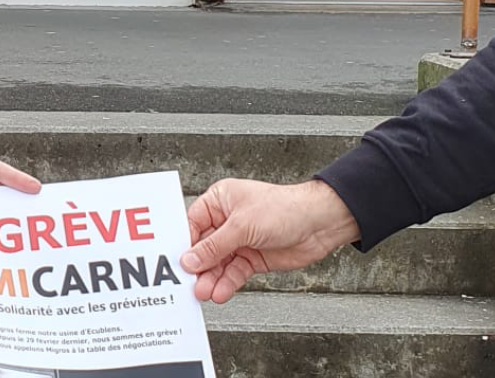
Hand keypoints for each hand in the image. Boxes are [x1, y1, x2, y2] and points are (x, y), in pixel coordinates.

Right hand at [180, 179, 359, 303]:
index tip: (176, 261)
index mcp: (220, 201)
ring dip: (211, 279)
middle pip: (204, 247)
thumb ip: (214, 246)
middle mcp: (227, 221)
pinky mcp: (252, 258)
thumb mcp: (242, 226)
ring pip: (218, 264)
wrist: (318, 224)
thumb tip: (190, 259)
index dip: (185, 244)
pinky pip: (234, 273)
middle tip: (190, 283)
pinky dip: (226, 284)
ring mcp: (240, 241)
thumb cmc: (285, 208)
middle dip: (198, 266)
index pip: (193, 224)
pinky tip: (220, 292)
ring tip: (204, 292)